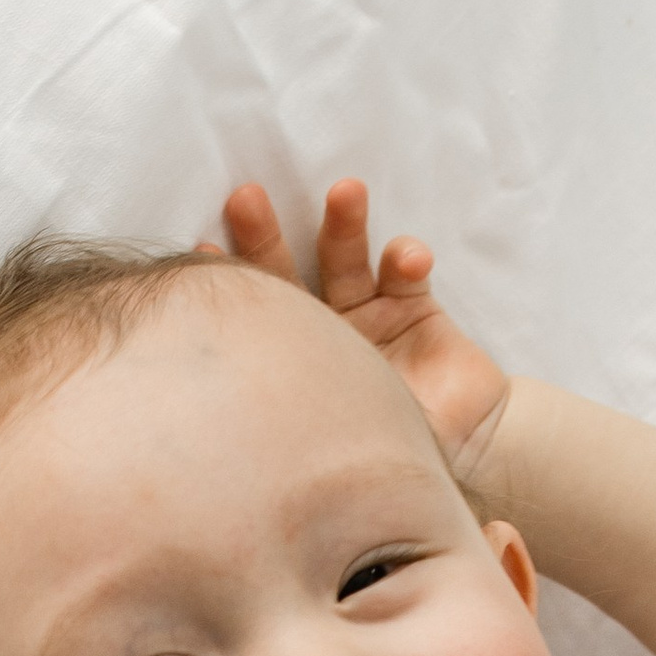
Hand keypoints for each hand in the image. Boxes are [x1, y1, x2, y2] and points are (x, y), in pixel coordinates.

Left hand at [223, 175, 514, 491]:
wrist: (455, 458)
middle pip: (288, 274)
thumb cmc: (378, 461)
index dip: (228, 286)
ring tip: (344, 194)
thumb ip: (285, 432)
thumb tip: (218, 451)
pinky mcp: (415, 307)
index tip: (200, 253)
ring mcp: (368, 312)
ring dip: (345, 226)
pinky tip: (408, 260)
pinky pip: (407, 276)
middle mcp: (322, 328)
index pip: (251, 318)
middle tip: (245, 199)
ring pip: (347, 259)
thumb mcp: (327, 453)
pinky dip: (407, 261)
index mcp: (289, 361)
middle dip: (267, 235)